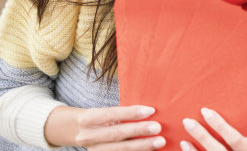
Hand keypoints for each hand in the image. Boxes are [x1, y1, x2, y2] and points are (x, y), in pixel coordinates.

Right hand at [45, 105, 164, 149]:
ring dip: (141, 146)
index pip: (111, 114)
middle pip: (116, 134)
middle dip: (138, 131)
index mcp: (88, 118)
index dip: (130, 113)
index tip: (150, 111)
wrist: (77, 132)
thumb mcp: (104, 113)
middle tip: (157, 127)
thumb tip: (150, 112)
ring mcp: (93, 150)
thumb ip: (121, 113)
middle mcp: (87, 136)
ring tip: (159, 142)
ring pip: (118, 150)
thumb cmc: (99, 120)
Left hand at [180, 108, 246, 150]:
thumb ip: (244, 125)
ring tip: (184, 139)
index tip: (206, 111)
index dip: (220, 126)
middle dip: (202, 136)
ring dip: (193, 150)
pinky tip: (185, 147)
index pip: (235, 139)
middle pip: (218, 150)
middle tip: (188, 121)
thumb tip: (232, 98)